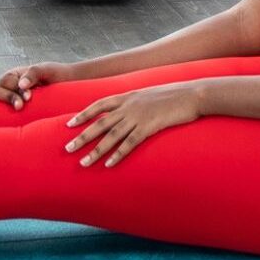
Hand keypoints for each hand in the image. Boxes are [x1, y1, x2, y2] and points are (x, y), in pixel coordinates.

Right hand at [0, 61, 79, 110]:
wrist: (66, 84)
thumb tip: (21, 85)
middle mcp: (8, 85)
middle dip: (7, 98)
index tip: (28, 97)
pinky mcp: (9, 109)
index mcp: (15, 75)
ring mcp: (7, 96)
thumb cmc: (55, 75)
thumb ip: (33, 73)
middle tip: (20, 106)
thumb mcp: (46, 70)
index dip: (14, 89)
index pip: (7, 81)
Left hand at [63, 83, 202, 167]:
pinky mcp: (150, 127)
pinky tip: (109, 164)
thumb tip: (127, 111)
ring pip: (111, 136)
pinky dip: (118, 155)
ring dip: (96, 151)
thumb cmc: (174, 95)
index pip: (98, 105)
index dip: (83, 115)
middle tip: (67, 149)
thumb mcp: (150, 94)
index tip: (68, 124)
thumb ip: (136, 102)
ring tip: (83, 163)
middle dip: (82, 137)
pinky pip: (130, 144)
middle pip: (99, 123)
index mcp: (128, 96)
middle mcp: (129, 106)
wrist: (193, 95)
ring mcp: (138, 117)